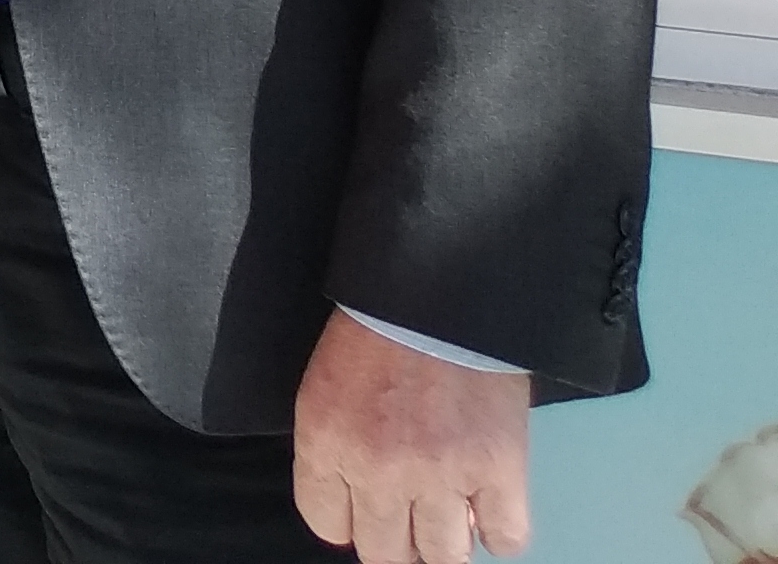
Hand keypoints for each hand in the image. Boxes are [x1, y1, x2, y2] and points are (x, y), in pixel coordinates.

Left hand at [295, 312, 530, 560]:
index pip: (327, 524)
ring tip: (448, 521)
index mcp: (326, 443)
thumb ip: (333, 448)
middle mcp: (378, 471)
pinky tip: (489, 509)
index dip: (348, 521)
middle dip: (396, 545)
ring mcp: (440, 476)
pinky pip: (505, 538)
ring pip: (444, 558)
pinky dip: (499, 531)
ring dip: (446, 545)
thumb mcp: (325, 388)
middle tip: (409, 525)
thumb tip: (355, 502)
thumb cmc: (377, 330)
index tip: (363, 513)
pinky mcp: (498, 470)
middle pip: (384, 553)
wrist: (437, 293)